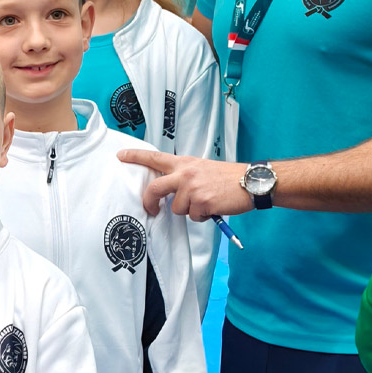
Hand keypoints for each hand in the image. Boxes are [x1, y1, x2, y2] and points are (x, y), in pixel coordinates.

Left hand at [115, 149, 252, 219]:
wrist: (251, 182)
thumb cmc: (227, 177)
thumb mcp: (202, 168)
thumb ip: (184, 175)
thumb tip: (170, 191)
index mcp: (184, 163)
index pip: (155, 157)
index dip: (135, 156)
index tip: (120, 156)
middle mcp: (185, 174)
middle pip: (155, 188)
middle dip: (149, 201)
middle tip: (151, 209)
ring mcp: (192, 188)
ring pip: (177, 208)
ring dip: (190, 210)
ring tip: (206, 202)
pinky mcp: (202, 202)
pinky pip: (193, 217)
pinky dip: (202, 216)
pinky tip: (214, 207)